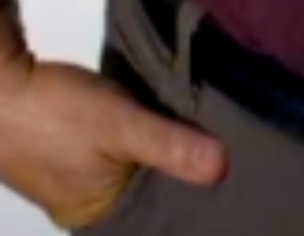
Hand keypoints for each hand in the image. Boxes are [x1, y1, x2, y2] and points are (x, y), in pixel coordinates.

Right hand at [0, 53, 225, 228]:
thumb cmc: (52, 110)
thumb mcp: (121, 126)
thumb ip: (171, 147)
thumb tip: (223, 169)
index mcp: (89, 212)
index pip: (152, 214)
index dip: (189, 192)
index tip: (230, 171)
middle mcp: (75, 203)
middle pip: (141, 188)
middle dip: (176, 167)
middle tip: (223, 142)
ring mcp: (63, 175)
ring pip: (126, 166)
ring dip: (154, 147)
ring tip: (201, 128)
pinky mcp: (56, 147)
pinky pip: (109, 148)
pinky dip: (132, 135)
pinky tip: (158, 116)